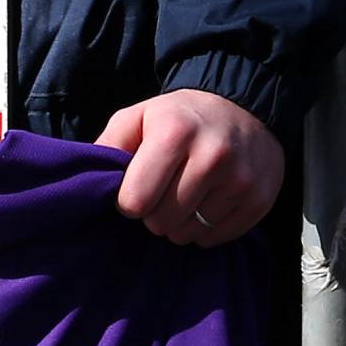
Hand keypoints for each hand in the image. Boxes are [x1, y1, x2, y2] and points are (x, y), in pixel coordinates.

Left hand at [97, 90, 283, 245]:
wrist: (246, 107)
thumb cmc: (180, 118)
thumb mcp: (139, 117)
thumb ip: (109, 146)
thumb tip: (86, 183)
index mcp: (176, 133)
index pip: (134, 202)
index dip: (130, 200)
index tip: (139, 186)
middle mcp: (213, 156)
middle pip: (160, 224)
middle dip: (155, 213)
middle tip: (165, 191)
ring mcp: (240, 180)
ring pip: (187, 236)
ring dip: (180, 223)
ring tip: (189, 194)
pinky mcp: (259, 200)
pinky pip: (215, 239)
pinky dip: (206, 228)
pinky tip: (210, 201)